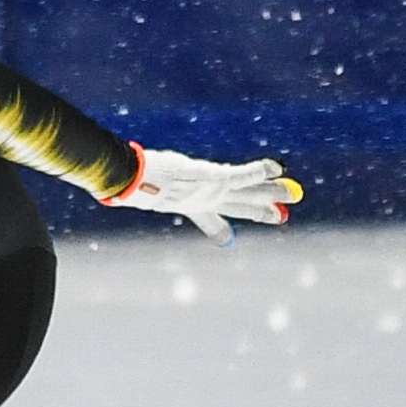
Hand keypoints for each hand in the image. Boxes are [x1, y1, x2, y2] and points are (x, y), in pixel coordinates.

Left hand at [109, 146, 298, 243]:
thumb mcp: (140, 194)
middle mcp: (204, 202)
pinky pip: (243, 174)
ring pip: (249, 192)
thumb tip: (113, 197)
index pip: (209, 221)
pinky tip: (276, 166)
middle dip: (261, 212)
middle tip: (281, 216)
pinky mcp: (215, 179)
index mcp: (189, 207)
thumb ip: (133, 194)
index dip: (219, 230)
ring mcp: (212, 191)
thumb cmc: (131, 186)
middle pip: (239, 208)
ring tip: (292, 192)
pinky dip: (260, 171)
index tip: (227, 240)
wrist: (132, 183)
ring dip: (272, 191)